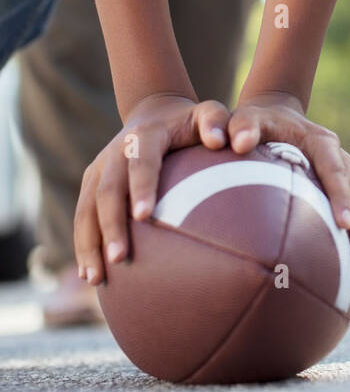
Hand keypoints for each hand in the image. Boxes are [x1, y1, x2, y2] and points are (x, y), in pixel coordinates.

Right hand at [75, 93, 230, 284]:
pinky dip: (83, 245)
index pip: (142, 160)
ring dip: (89, 243)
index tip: (145, 216)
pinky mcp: (91, 183)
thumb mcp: (209, 114)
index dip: (142, 186)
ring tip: (96, 278)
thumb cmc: (191, 123)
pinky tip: (89, 274)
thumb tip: (226, 142)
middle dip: (111, 225)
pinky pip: (82, 216)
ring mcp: (99, 168)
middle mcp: (115, 151)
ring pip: (87, 207)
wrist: (154, 113)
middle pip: (107, 190)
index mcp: (145, 135)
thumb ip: (219, 122)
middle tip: (119, 258)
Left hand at [229, 90, 349, 290]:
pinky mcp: (338, 195)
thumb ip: (243, 126)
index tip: (342, 225)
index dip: (341, 197)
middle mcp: (340, 160)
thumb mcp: (247, 118)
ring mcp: (343, 177)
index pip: (336, 170)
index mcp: (322, 143)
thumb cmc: (257, 120)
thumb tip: (239, 142)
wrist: (273, 115)